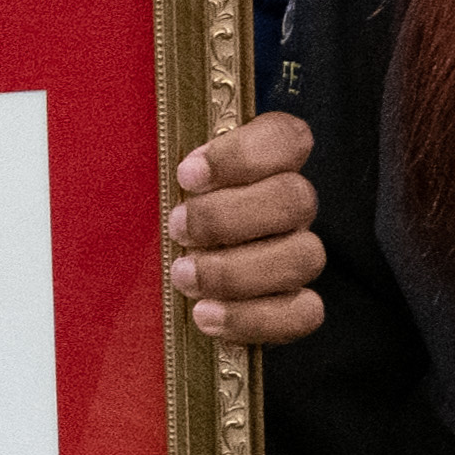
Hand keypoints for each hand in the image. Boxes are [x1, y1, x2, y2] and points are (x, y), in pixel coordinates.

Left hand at [164, 108, 326, 346]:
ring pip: (304, 256)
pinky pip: (303, 314)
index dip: (244, 154)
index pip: (287, 137)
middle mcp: (288, 208)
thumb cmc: (156, 225)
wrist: (152, 288)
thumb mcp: (150, 187)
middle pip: (296, 198)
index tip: (187, 174)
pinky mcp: (294, 307)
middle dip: (228, 217)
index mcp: (263, 166)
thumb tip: (153, 165)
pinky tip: (207, 316)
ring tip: (184, 277)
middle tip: (177, 229)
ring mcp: (296, 256)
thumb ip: (166, 173)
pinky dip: (253, 317)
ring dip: (237, 270)